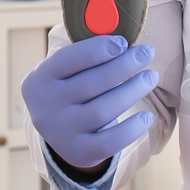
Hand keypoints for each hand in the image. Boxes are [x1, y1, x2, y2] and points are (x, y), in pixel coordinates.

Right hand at [20, 35, 158, 170]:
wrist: (59, 132)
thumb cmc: (71, 87)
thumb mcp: (67, 70)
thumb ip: (87, 51)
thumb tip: (122, 37)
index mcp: (39, 80)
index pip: (67, 60)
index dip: (97, 49)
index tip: (123, 42)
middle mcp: (46, 108)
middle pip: (90, 84)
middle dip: (124, 65)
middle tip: (147, 53)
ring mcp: (61, 133)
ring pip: (102, 110)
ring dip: (132, 90)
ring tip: (150, 76)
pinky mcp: (80, 152)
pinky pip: (109, 142)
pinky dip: (131, 129)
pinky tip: (147, 116)